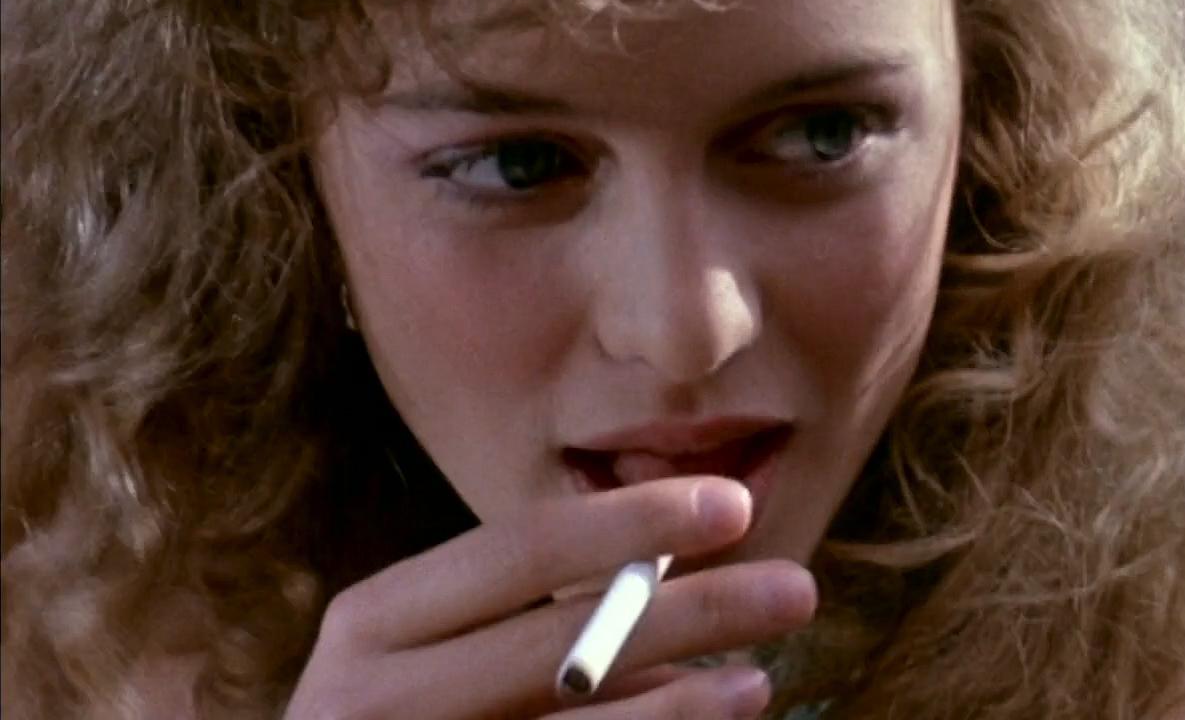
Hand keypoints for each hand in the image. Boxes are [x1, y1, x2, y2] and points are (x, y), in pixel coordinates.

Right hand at [284, 476, 815, 719]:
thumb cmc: (406, 715)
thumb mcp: (433, 654)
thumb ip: (536, 614)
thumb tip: (677, 572)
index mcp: (373, 624)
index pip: (520, 548)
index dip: (633, 522)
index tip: (734, 504)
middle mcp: (370, 700)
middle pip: (563, 643)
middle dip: (693, 611)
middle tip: (796, 589)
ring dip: (681, 706)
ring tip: (756, 683)